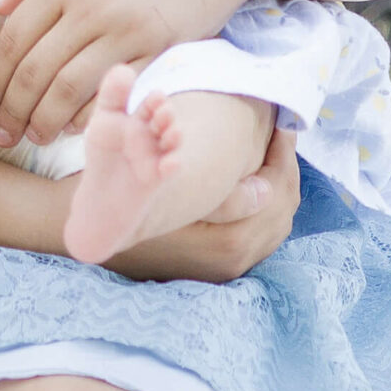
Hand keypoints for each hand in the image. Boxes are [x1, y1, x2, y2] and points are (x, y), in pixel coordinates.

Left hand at [0, 0, 245, 149]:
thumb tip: (0, 6)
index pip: (14, 38)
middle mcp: (91, 6)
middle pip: (36, 70)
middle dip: (11, 110)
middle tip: (0, 135)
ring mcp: (127, 29)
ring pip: (70, 88)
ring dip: (46, 120)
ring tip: (34, 138)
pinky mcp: (160, 48)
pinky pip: (117, 91)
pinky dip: (93, 115)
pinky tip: (78, 129)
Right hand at [105, 128, 300, 281]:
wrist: (105, 231)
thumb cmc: (138, 198)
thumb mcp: (179, 181)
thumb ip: (219, 188)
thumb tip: (265, 190)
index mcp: (232, 239)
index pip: (277, 190)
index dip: (282, 154)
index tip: (282, 125)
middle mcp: (238, 256)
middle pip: (283, 206)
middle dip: (285, 166)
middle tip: (281, 136)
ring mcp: (234, 264)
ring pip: (277, 220)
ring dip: (278, 184)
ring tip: (272, 154)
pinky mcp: (226, 265)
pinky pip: (263, 232)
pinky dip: (267, 205)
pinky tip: (257, 182)